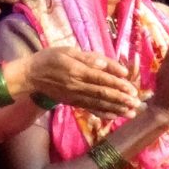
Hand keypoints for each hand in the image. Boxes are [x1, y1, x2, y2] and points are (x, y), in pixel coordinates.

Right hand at [25, 47, 139, 118]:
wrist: (31, 75)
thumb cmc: (50, 58)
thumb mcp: (67, 51)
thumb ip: (87, 58)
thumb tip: (104, 64)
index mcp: (77, 71)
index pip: (101, 79)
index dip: (117, 84)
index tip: (132, 88)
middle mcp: (77, 86)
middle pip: (102, 94)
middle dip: (121, 99)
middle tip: (137, 103)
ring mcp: (75, 96)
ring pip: (98, 104)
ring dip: (116, 109)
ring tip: (131, 113)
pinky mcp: (73, 102)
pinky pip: (90, 109)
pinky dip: (103, 113)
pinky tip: (114, 117)